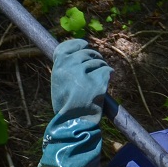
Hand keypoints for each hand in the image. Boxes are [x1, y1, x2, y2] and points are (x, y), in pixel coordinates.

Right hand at [42, 39, 111, 166]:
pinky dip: (109, 74)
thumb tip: (77, 57)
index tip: (85, 45)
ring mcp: (83, 73)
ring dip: (102, 66)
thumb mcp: (59, 85)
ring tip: (101, 76)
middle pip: (85, 52)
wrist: (73, 122)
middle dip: (94, 56)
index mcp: (58, 67)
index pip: (66, 47)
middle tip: (98, 63)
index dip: (77, 44)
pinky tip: (108, 79)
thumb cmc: (67, 106)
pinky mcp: (97, 81)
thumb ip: (66, 71)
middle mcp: (69, 66)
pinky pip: (107, 70)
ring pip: (97, 61)